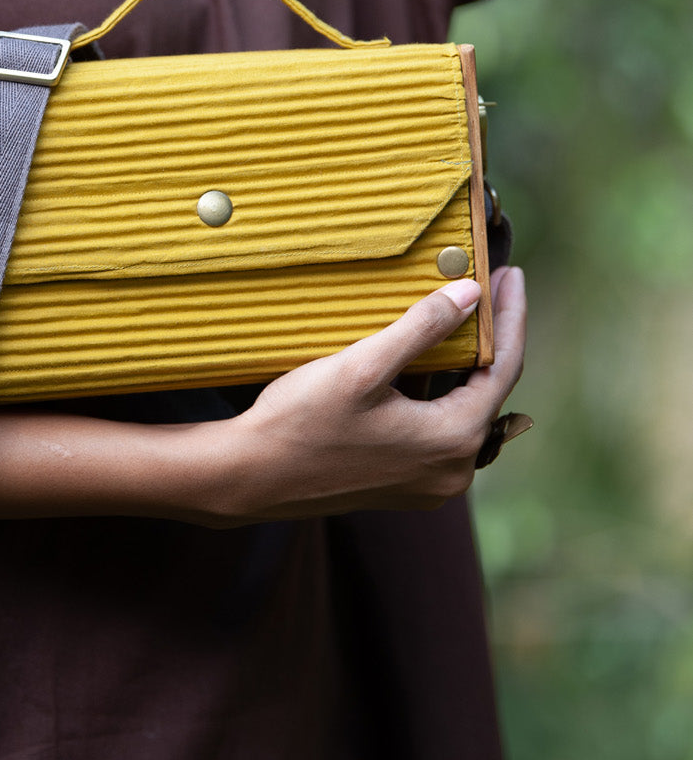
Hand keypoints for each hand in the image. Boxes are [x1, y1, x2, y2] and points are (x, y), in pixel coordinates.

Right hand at [209, 266, 527, 523]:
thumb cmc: (301, 421)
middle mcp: (453, 471)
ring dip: (462, 364)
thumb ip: (421, 328)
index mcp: (452, 441)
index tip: (510, 274)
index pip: (503, 366)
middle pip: (487, 390)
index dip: (509, 316)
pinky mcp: (406, 486)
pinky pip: (438, 429)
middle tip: (488, 284)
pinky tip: (424, 360)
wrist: (250, 478)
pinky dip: (438, 392)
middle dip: (489, 336)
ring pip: (462, 410)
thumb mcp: (361, 366)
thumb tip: (470, 294)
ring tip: (460, 314)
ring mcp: (430, 484)